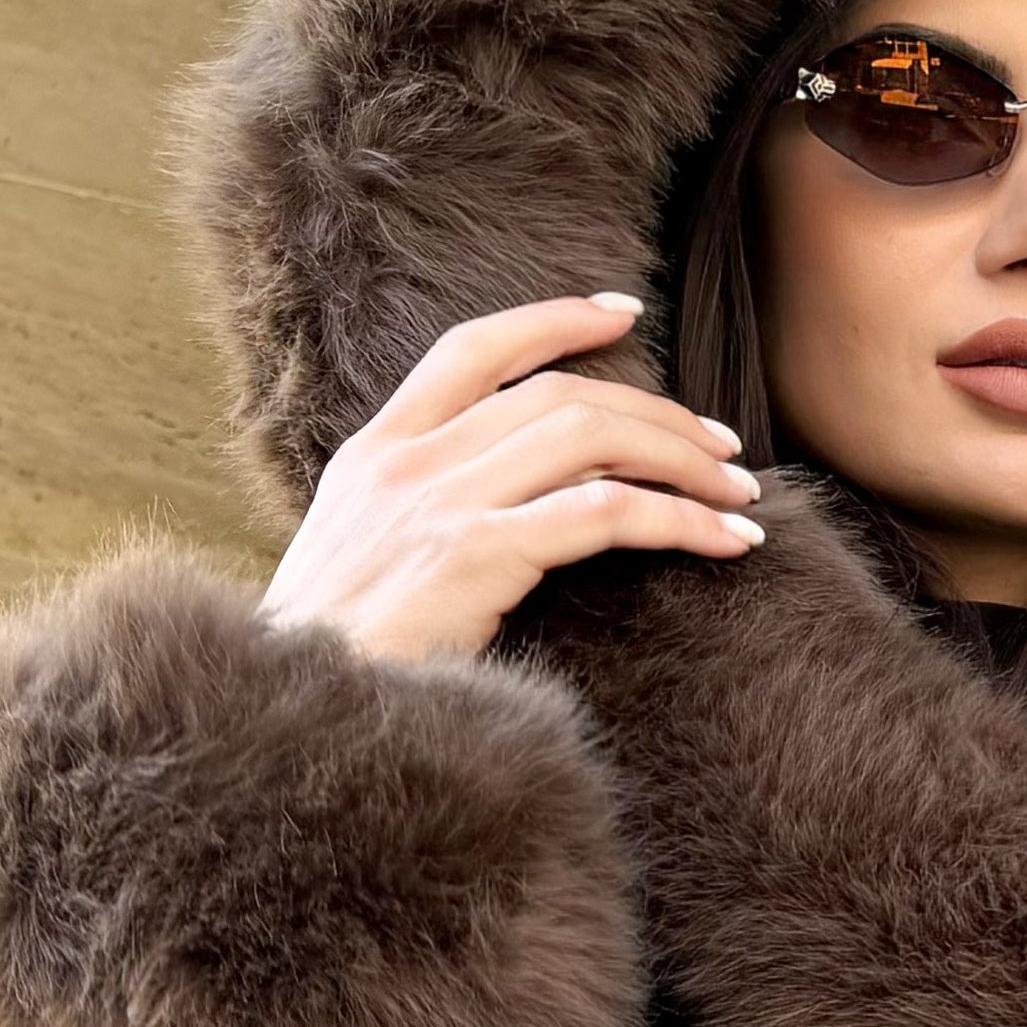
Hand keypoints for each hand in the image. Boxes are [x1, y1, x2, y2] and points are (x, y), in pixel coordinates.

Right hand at [257, 292, 765, 665]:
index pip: (473, 351)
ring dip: (682, 462)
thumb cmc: (334, 663)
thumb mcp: (358, 563)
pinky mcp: (474, 558)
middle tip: (722, 447)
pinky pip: (602, 514)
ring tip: (738, 494)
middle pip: (557, 396)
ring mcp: (438, 506)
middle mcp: (406, 464)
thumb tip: (506, 512)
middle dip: (657, 413)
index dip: (553, 321)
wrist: (288, 716)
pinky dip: (678, 521)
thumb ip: (418, 518)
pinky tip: (725, 540)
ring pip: (590, 440)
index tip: (623, 311)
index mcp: (374, 454)